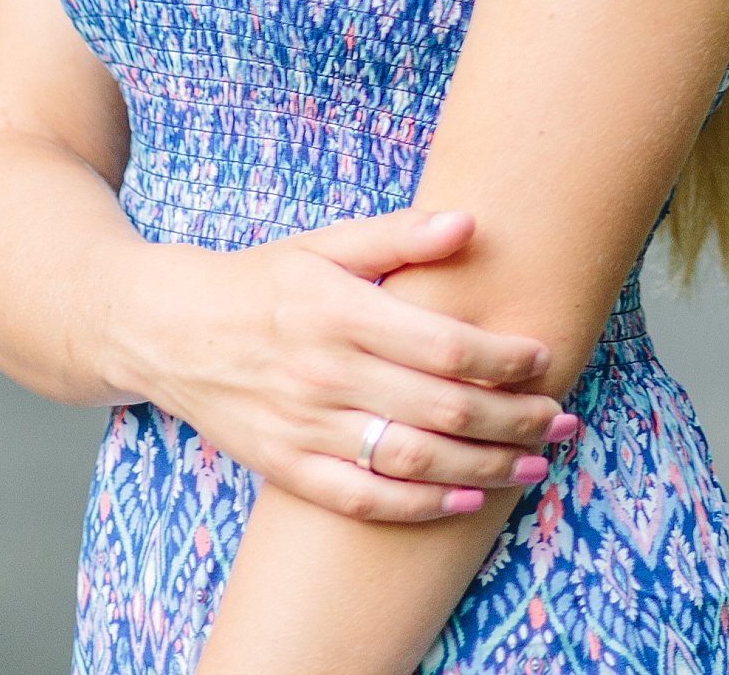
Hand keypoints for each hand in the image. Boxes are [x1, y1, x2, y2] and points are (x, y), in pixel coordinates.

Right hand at [106, 207, 574, 522]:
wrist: (167, 329)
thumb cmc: (261, 280)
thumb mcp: (325, 245)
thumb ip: (399, 235)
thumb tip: (470, 222)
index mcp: (339, 311)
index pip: (444, 345)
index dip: (504, 358)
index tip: (544, 358)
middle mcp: (322, 373)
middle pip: (441, 409)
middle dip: (514, 420)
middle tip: (561, 419)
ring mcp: (302, 426)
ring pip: (411, 461)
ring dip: (484, 469)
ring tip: (534, 465)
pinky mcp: (284, 465)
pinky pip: (362, 499)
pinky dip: (419, 506)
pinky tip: (467, 500)